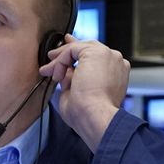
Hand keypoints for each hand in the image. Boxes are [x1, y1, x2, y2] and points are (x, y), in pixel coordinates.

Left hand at [39, 36, 129, 151]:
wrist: (95, 116)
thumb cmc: (88, 114)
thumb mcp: (78, 93)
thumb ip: (73, 80)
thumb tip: (65, 73)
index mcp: (115, 72)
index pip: (95, 57)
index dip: (77, 55)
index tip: (62, 60)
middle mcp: (114, 61)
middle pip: (87, 48)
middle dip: (66, 53)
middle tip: (51, 58)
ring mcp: (108, 55)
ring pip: (78, 48)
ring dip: (61, 59)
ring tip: (48, 70)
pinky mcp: (96, 52)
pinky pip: (72, 49)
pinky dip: (61, 61)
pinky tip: (57, 75)